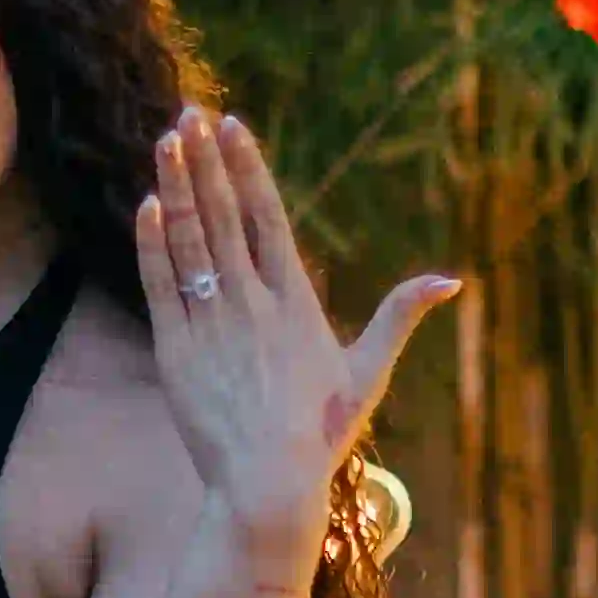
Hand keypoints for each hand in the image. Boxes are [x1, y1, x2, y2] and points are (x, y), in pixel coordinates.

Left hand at [139, 111, 454, 563]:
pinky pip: (161, 285)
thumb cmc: (319, 434)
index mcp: (295, 300)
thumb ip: (400, 317)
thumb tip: (450, 280)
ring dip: (177, 186)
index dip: (248, 167)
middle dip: (206, 160)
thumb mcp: (367, 373)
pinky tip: (147, 204)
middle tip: (190, 112)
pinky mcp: (175, 351)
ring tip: (167, 140)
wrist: (268, 484)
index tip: (232, 125)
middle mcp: (252, 302)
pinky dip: (153, 243)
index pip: (268, 215)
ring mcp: (211, 324)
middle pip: (224, 215)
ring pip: (190, 240)